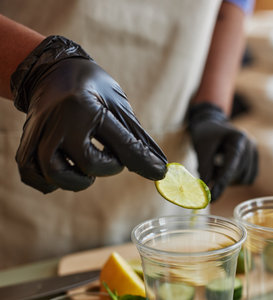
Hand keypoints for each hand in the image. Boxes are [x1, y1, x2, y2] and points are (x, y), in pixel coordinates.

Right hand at [11, 36, 166, 192]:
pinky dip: (52, 181)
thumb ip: (136, 139)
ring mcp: (38, 134)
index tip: (160, 173)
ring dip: (78, 179)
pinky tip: (67, 168)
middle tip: (111, 158)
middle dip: (108, 167)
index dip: (144, 162)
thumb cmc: (92, 88)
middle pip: (89, 164)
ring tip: (87, 165)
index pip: (122, 145)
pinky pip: (35, 176)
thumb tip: (159, 169)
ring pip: (55, 174)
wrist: (52, 71)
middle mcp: (59, 121)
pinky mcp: (24, 144)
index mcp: (86, 107)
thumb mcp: (118, 105)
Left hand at [188, 103, 257, 200]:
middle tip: (206, 176)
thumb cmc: (205, 134)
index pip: (232, 165)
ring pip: (244, 179)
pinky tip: (224, 170)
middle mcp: (250, 144)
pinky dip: (235, 180)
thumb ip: (204, 168)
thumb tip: (205, 191)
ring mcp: (254, 152)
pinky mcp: (254, 161)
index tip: (211, 197)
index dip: (221, 182)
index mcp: (238, 137)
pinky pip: (248, 179)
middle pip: (238, 173)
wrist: (212, 126)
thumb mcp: (201, 148)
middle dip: (222, 180)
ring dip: (228, 180)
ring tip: (215, 168)